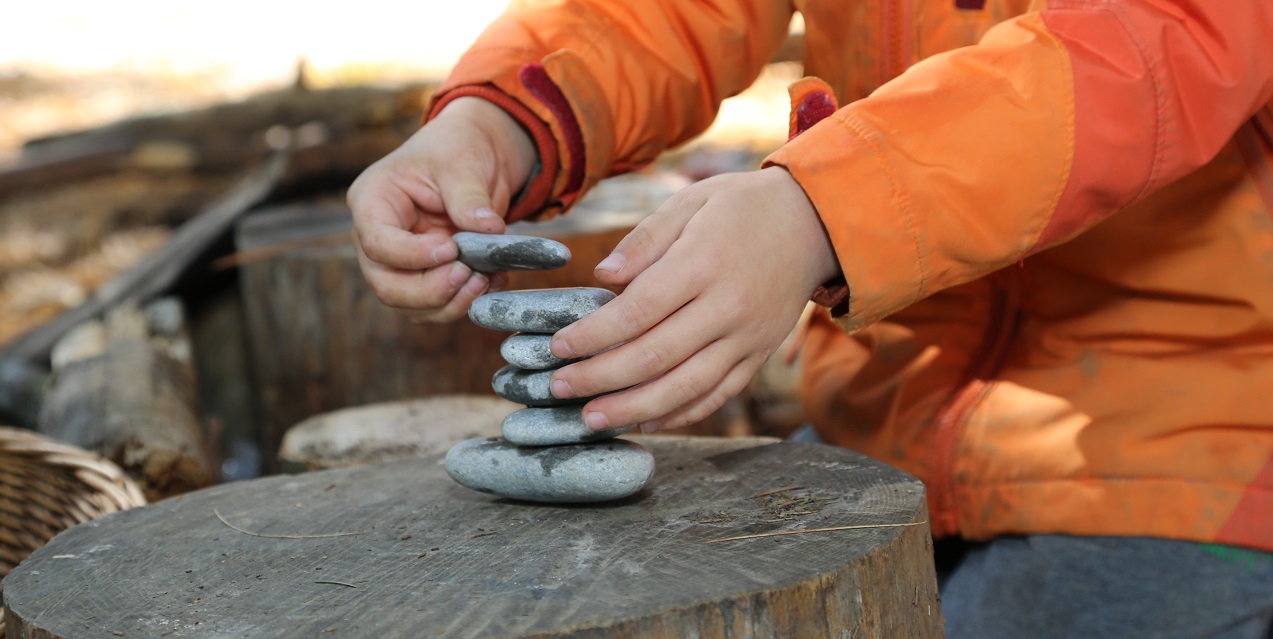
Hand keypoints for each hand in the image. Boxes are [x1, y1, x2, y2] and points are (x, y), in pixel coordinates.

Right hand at [347, 97, 536, 321]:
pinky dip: (465, 302)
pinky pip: (437, 306)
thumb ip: (469, 196)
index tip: (452, 248)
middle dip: (430, 290)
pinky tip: (491, 282)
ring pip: (411, 306)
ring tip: (486, 279)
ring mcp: (400, 263)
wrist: (476, 156)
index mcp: (372, 201)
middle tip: (470, 275)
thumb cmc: (456, 149)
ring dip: (451, 302)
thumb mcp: (461, 161)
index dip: (412, 255)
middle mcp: (377, 238)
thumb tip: (489, 230)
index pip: (377, 242)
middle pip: (387, 285)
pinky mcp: (426, 277)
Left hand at [547, 166, 839, 431]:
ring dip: (634, 409)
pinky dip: (680, 414)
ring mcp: (747, 337)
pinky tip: (645, 422)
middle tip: (558, 387)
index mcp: (703, 263)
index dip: (593, 335)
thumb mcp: (692, 202)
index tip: (557, 347)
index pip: (638, 310)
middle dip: (600, 377)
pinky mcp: (758, 355)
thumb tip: (602, 276)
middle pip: (655, 356)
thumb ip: (645, 238)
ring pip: (685, 386)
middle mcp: (727, 307)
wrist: (816, 223)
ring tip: (592, 419)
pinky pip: (717, 394)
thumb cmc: (743, 207)